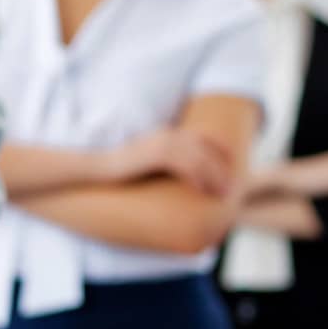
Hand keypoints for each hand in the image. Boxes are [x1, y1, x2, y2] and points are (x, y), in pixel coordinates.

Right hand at [105, 126, 232, 195]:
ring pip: (200, 158)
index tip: (231, 172)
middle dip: (222, 168)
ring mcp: (161, 144)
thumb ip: (163, 166)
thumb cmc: (118, 171)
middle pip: (206, 148)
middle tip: (232, 189)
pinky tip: (202, 190)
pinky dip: (198, 177)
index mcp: (165, 134)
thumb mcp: (146, 164)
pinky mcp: (155, 155)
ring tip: (222, 193)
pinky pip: (185, 165)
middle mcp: (166, 135)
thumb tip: (176, 181)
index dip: (220, 153)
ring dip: (215, 175)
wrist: (95, 168)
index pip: (203, 138)